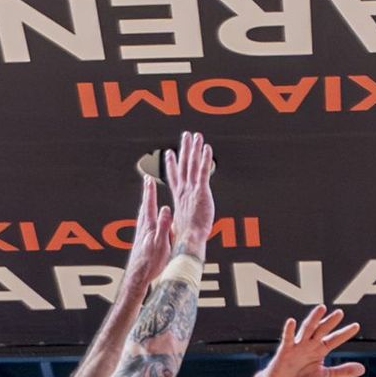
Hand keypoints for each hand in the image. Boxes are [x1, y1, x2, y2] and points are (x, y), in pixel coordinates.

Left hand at [124, 173, 173, 294]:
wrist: (138, 277)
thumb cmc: (151, 263)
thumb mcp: (161, 243)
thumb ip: (164, 226)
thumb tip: (166, 208)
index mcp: (149, 227)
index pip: (149, 204)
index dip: (150, 191)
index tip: (149, 178)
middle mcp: (143, 228)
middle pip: (145, 206)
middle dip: (147, 193)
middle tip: (148, 181)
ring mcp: (141, 235)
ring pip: (143, 214)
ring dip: (146, 203)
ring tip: (148, 197)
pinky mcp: (141, 241)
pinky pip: (144, 223)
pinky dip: (147, 216)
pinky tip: (148, 220)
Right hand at [164, 129, 215, 256]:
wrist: (188, 240)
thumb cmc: (184, 238)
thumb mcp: (179, 227)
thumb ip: (179, 221)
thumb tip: (178, 227)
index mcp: (178, 198)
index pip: (174, 177)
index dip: (172, 164)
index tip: (169, 153)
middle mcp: (183, 191)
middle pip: (183, 165)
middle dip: (184, 149)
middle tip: (186, 136)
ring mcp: (191, 190)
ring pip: (192, 165)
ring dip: (194, 149)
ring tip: (195, 136)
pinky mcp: (201, 192)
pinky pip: (203, 172)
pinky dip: (204, 159)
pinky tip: (206, 148)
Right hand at [261, 305, 366, 376]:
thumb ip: (342, 371)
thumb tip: (362, 369)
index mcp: (320, 350)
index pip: (334, 339)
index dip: (345, 333)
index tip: (356, 326)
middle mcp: (310, 345)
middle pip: (322, 330)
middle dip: (330, 322)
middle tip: (340, 312)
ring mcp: (298, 346)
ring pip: (307, 329)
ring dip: (314, 319)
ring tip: (322, 308)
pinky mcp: (285, 350)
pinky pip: (288, 338)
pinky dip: (289, 330)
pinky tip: (291, 321)